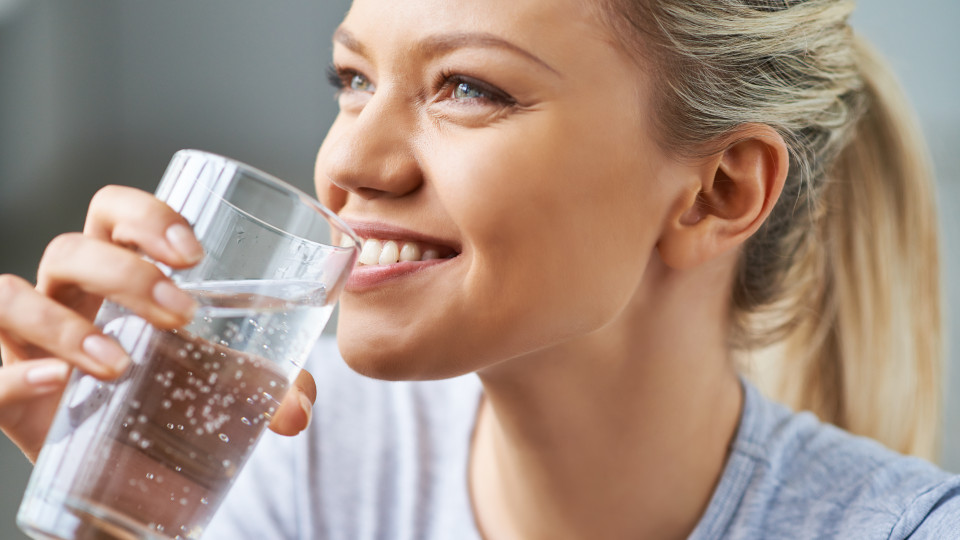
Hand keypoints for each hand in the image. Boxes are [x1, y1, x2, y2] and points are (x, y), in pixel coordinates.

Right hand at [0, 185, 315, 462]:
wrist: (125, 467)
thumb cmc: (171, 398)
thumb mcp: (224, 385)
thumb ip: (270, 389)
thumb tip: (299, 411)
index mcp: (117, 275)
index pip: (113, 213)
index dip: (145, 214)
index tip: (193, 253)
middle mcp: (66, 295)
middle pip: (71, 250)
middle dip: (125, 273)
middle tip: (180, 313)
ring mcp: (26, 340)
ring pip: (12, 295)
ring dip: (66, 324)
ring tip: (120, 363)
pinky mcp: (7, 389)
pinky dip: (16, 373)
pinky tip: (58, 382)